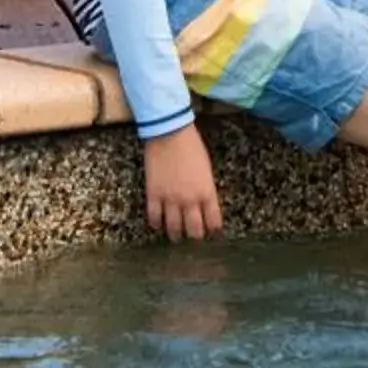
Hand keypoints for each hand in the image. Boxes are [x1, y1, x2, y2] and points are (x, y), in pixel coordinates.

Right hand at [145, 125, 222, 241]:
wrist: (169, 132)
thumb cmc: (192, 145)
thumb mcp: (206, 168)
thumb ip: (206, 188)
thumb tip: (205, 202)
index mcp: (207, 192)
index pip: (214, 222)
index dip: (213, 230)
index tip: (212, 232)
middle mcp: (190, 200)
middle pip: (194, 230)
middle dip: (195, 235)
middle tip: (193, 235)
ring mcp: (170, 199)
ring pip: (174, 229)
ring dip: (176, 234)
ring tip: (176, 236)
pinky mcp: (153, 195)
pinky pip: (154, 218)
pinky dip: (156, 224)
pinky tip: (158, 223)